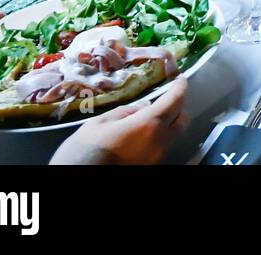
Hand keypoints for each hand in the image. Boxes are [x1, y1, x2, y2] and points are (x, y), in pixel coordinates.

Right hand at [50, 77, 188, 164]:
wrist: (78, 181)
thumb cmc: (84, 152)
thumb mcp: (98, 124)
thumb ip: (124, 112)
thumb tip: (139, 109)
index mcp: (148, 125)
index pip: (175, 101)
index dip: (180, 87)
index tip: (180, 79)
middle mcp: (160, 143)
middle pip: (182, 121)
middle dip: (177, 108)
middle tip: (163, 100)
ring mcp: (157, 158)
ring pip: (171, 136)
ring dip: (165, 125)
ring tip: (145, 120)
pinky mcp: (151, 168)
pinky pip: (160, 148)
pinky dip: (156, 139)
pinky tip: (138, 137)